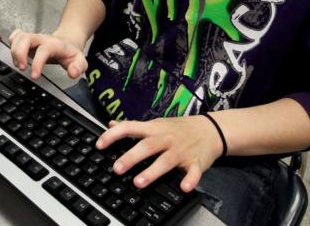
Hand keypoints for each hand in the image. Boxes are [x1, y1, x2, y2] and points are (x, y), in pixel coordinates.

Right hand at [8, 29, 87, 79]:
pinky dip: (12, 44)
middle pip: (25, 38)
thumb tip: (72, 73)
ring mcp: (33, 38)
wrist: (68, 41)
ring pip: (18, 37)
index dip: (37, 63)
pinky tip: (16, 55)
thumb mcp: (80, 61)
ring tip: (19, 65)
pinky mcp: (27, 39)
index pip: (43, 50)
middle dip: (19, 53)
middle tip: (22, 68)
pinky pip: (16, 36)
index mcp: (54, 44)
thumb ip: (78, 67)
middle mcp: (42, 39)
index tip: (34, 76)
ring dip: (14, 51)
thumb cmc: (71, 52)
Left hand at [96, 115, 224, 192]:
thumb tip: (111, 124)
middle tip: (117, 168)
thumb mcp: (155, 123)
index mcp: (154, 128)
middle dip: (131, 157)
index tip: (100, 144)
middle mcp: (166, 138)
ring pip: (165, 161)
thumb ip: (134, 126)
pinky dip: (189, 180)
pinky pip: (193, 172)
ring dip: (152, 172)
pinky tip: (183, 187)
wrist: (210, 130)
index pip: (130, 127)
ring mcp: (181, 151)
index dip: (113, 135)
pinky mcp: (196, 163)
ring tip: (138, 182)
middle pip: (146, 146)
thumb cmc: (178, 128)